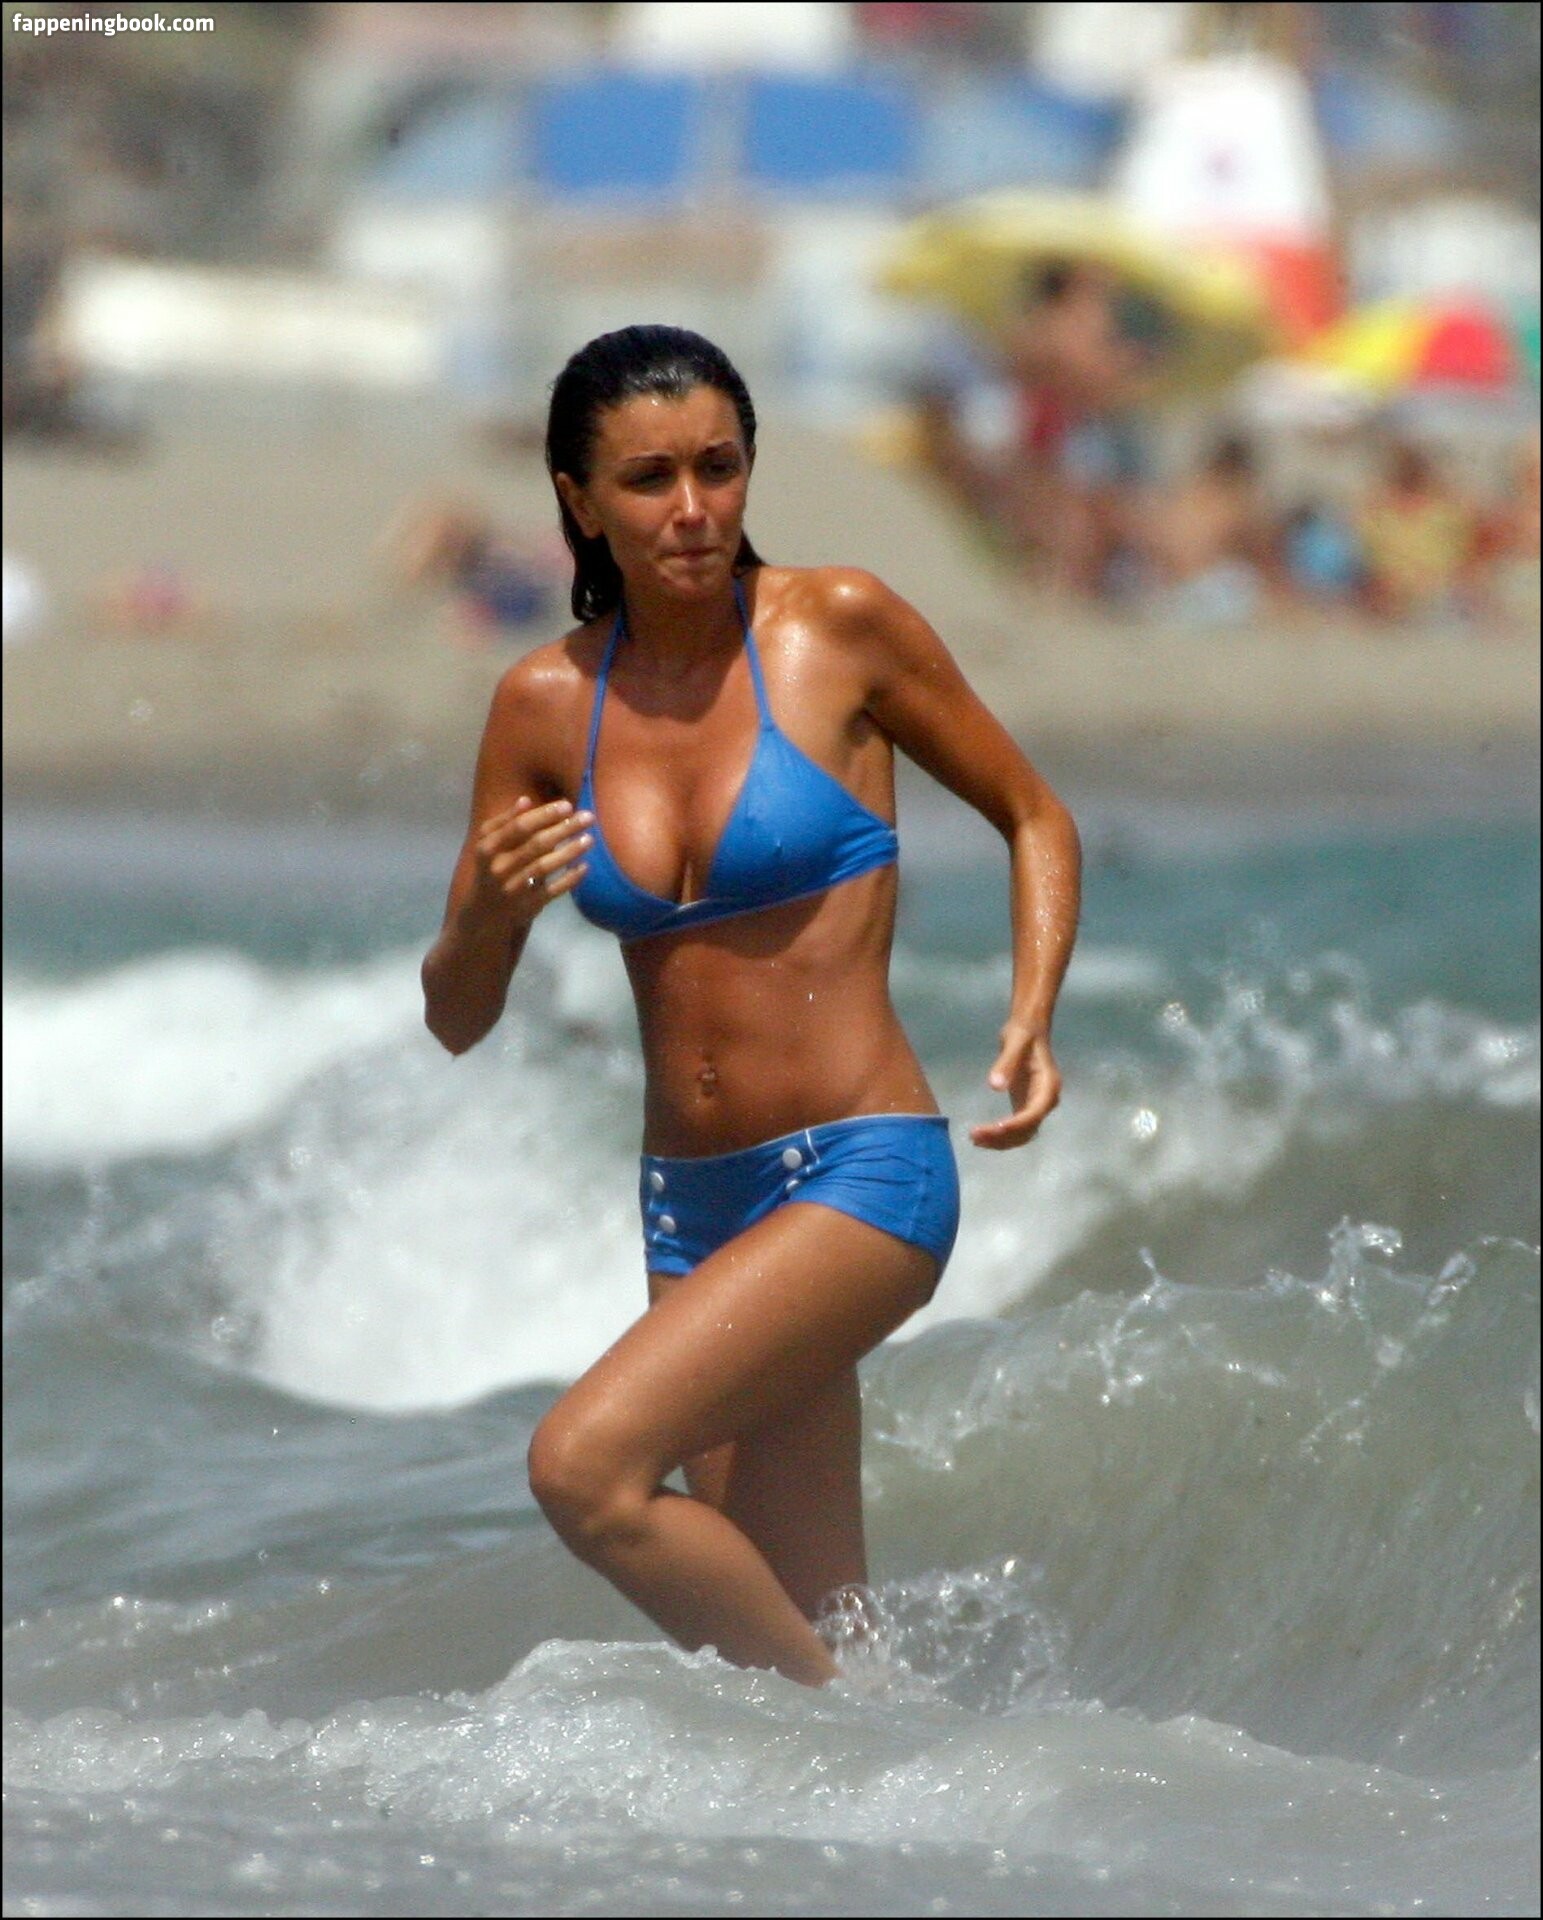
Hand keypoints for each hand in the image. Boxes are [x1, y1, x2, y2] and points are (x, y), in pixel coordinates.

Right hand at [472, 796, 592, 927]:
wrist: (485, 913)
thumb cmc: (492, 868)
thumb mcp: (490, 844)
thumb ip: (506, 822)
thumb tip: (525, 800)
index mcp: (488, 847)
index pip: (519, 826)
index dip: (544, 815)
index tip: (568, 805)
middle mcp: (499, 867)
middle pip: (535, 844)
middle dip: (563, 829)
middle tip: (588, 817)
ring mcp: (513, 888)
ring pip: (544, 867)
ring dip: (569, 852)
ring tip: (590, 839)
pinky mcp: (527, 906)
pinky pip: (552, 891)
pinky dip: (569, 879)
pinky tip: (584, 866)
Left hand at [969, 1023, 1060, 1150]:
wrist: (1028, 1028)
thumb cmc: (1024, 1033)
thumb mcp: (1014, 1042)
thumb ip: (1006, 1063)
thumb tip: (995, 1086)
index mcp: (1048, 1087)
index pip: (1034, 1114)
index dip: (1015, 1125)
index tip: (993, 1128)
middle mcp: (1045, 1101)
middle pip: (1028, 1129)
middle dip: (1003, 1137)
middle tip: (976, 1136)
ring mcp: (1036, 1105)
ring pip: (1022, 1133)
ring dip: (1001, 1141)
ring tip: (975, 1139)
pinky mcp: (1025, 1105)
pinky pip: (1016, 1128)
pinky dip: (1000, 1135)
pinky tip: (982, 1135)